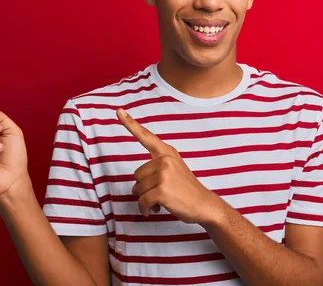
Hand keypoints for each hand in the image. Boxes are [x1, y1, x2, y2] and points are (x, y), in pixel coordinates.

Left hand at [116, 108, 221, 224]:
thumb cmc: (185, 190)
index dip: (129, 124)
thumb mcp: (174, 169)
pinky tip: (154, 210)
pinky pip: (142, 201)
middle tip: (161, 192)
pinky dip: (146, 209)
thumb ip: (155, 169)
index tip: (118, 111)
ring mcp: (164, 174)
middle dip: (144, 188)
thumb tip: (135, 188)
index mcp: (167, 152)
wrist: (204, 204)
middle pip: (137, 175)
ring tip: (162, 200)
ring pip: (138, 189)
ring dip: (146, 200)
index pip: (145, 136)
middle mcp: (165, 160)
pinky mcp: (162, 190)